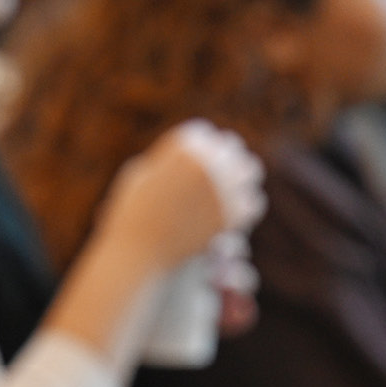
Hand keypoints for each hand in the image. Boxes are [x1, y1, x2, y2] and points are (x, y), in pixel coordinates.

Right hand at [93, 120, 265, 269]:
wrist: (139, 252)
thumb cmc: (131, 217)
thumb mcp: (139, 177)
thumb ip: (163, 162)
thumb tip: (178, 159)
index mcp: (182, 147)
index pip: (205, 134)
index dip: (202, 147)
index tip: (201, 162)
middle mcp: (206, 162)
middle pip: (232, 147)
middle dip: (225, 159)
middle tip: (222, 174)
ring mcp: (223, 188)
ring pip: (250, 171)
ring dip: (241, 179)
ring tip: (231, 192)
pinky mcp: (234, 214)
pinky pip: (254, 202)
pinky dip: (245, 207)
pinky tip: (234, 215)